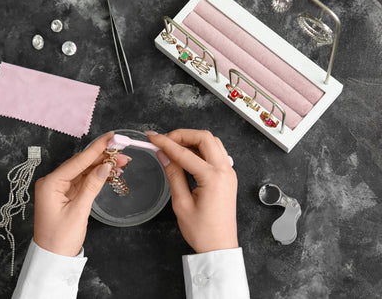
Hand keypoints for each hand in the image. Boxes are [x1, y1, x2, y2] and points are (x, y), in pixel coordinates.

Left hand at [33, 132, 129, 255]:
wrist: (53, 259)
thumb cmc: (60, 239)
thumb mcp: (78, 211)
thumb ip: (92, 186)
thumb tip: (105, 167)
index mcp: (50, 184)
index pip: (77, 161)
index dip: (96, 148)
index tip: (111, 137)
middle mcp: (52, 182)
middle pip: (81, 163)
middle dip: (103, 157)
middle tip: (122, 151)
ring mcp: (59, 189)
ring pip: (84, 171)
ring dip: (102, 166)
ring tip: (122, 161)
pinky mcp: (66, 195)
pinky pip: (83, 181)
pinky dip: (97, 176)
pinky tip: (110, 172)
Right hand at [146, 129, 237, 252]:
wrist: (220, 246)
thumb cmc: (202, 231)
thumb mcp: (181, 203)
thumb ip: (173, 175)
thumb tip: (163, 155)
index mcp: (213, 178)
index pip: (184, 153)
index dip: (166, 143)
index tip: (152, 138)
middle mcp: (225, 171)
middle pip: (204, 138)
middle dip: (182, 135)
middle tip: (164, 140)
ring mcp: (229, 173)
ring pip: (212, 142)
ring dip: (193, 140)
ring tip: (174, 147)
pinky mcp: (228, 177)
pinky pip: (216, 153)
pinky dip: (201, 149)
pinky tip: (187, 156)